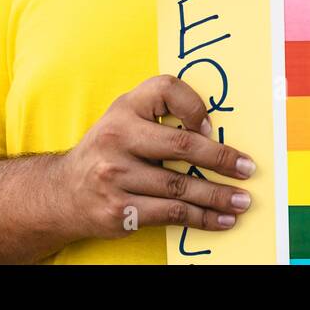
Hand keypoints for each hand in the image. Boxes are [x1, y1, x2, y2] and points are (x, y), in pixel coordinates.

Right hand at [55, 74, 255, 239]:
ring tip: (242, 200)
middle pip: (181, 146)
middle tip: (247, 168)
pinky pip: (171, 214)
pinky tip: (221, 220)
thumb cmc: (107, 149)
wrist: (62, 192)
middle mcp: (117, 138)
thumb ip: (158, 111)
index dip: (194, 107)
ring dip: (218, 195)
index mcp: (123, 109)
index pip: (166, 90)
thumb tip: (210, 129)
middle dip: (221, 158)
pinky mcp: (120, 211)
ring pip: (180, 186)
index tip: (211, 126)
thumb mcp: (123, 116)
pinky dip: (201, 218)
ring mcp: (116, 177)